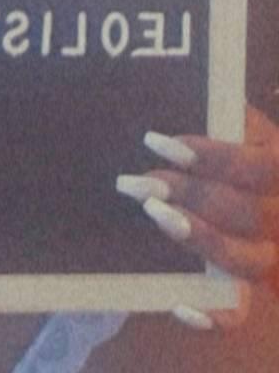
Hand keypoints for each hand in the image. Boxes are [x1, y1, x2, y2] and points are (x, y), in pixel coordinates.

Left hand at [117, 105, 278, 329]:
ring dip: (194, 238)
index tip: (156, 141)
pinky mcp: (256, 291)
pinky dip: (211, 315)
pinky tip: (178, 305)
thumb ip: (231, 119)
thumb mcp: (254, 131)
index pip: (257, 167)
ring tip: (152, 213)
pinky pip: (239, 314)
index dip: (210, 156)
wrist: (272, 201)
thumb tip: (181, 86)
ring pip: (241, 262)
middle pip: (243, 213)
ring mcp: (273, 260)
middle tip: (136, 181)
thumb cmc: (255, 157)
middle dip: (187, 194)